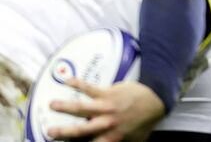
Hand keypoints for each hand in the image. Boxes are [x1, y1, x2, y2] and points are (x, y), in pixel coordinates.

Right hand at [47, 78, 164, 141]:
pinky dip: (78, 84)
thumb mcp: (134, 140)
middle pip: (80, 130)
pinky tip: (67, 80)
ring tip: (52, 104)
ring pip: (81, 108)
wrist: (155, 101)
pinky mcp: (108, 93)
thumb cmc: (144, 122)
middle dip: (64, 132)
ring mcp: (106, 107)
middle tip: (49, 131)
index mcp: (112, 137)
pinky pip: (90, 88)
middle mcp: (106, 124)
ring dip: (65, 106)